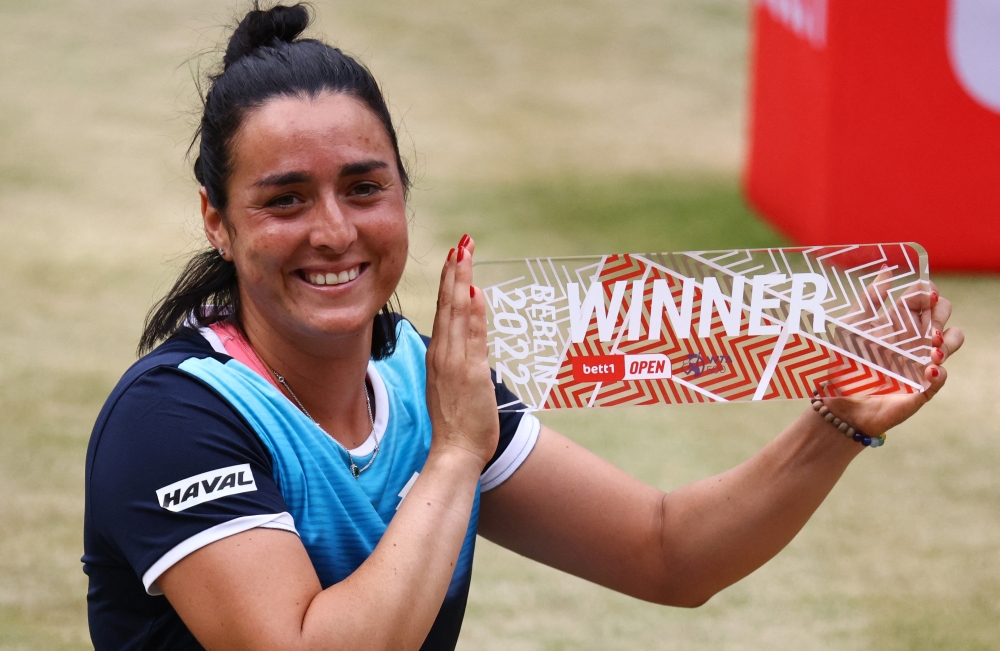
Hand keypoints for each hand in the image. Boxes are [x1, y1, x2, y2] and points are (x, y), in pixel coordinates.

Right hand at [425, 235, 499, 467]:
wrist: (454, 452)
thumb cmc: (457, 423)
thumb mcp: (455, 386)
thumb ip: (461, 360)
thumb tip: (469, 338)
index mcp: (439, 356)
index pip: (444, 311)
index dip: (449, 283)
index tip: (455, 257)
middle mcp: (443, 354)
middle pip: (448, 305)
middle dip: (454, 272)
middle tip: (462, 244)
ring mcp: (454, 363)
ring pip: (456, 314)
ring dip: (461, 282)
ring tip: (464, 254)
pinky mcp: (469, 373)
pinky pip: (470, 337)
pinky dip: (470, 313)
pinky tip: (472, 291)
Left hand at [821, 270, 963, 436]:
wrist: (838, 402)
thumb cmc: (843, 363)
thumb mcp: (851, 328)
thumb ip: (869, 300)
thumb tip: (887, 270)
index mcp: (896, 322)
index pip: (922, 298)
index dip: (927, 293)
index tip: (925, 295)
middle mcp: (912, 339)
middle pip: (942, 314)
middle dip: (939, 313)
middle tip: (925, 322)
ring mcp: (920, 361)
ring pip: (953, 340)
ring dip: (947, 339)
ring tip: (930, 345)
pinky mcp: (923, 387)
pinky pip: (941, 375)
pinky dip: (938, 370)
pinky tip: (928, 369)